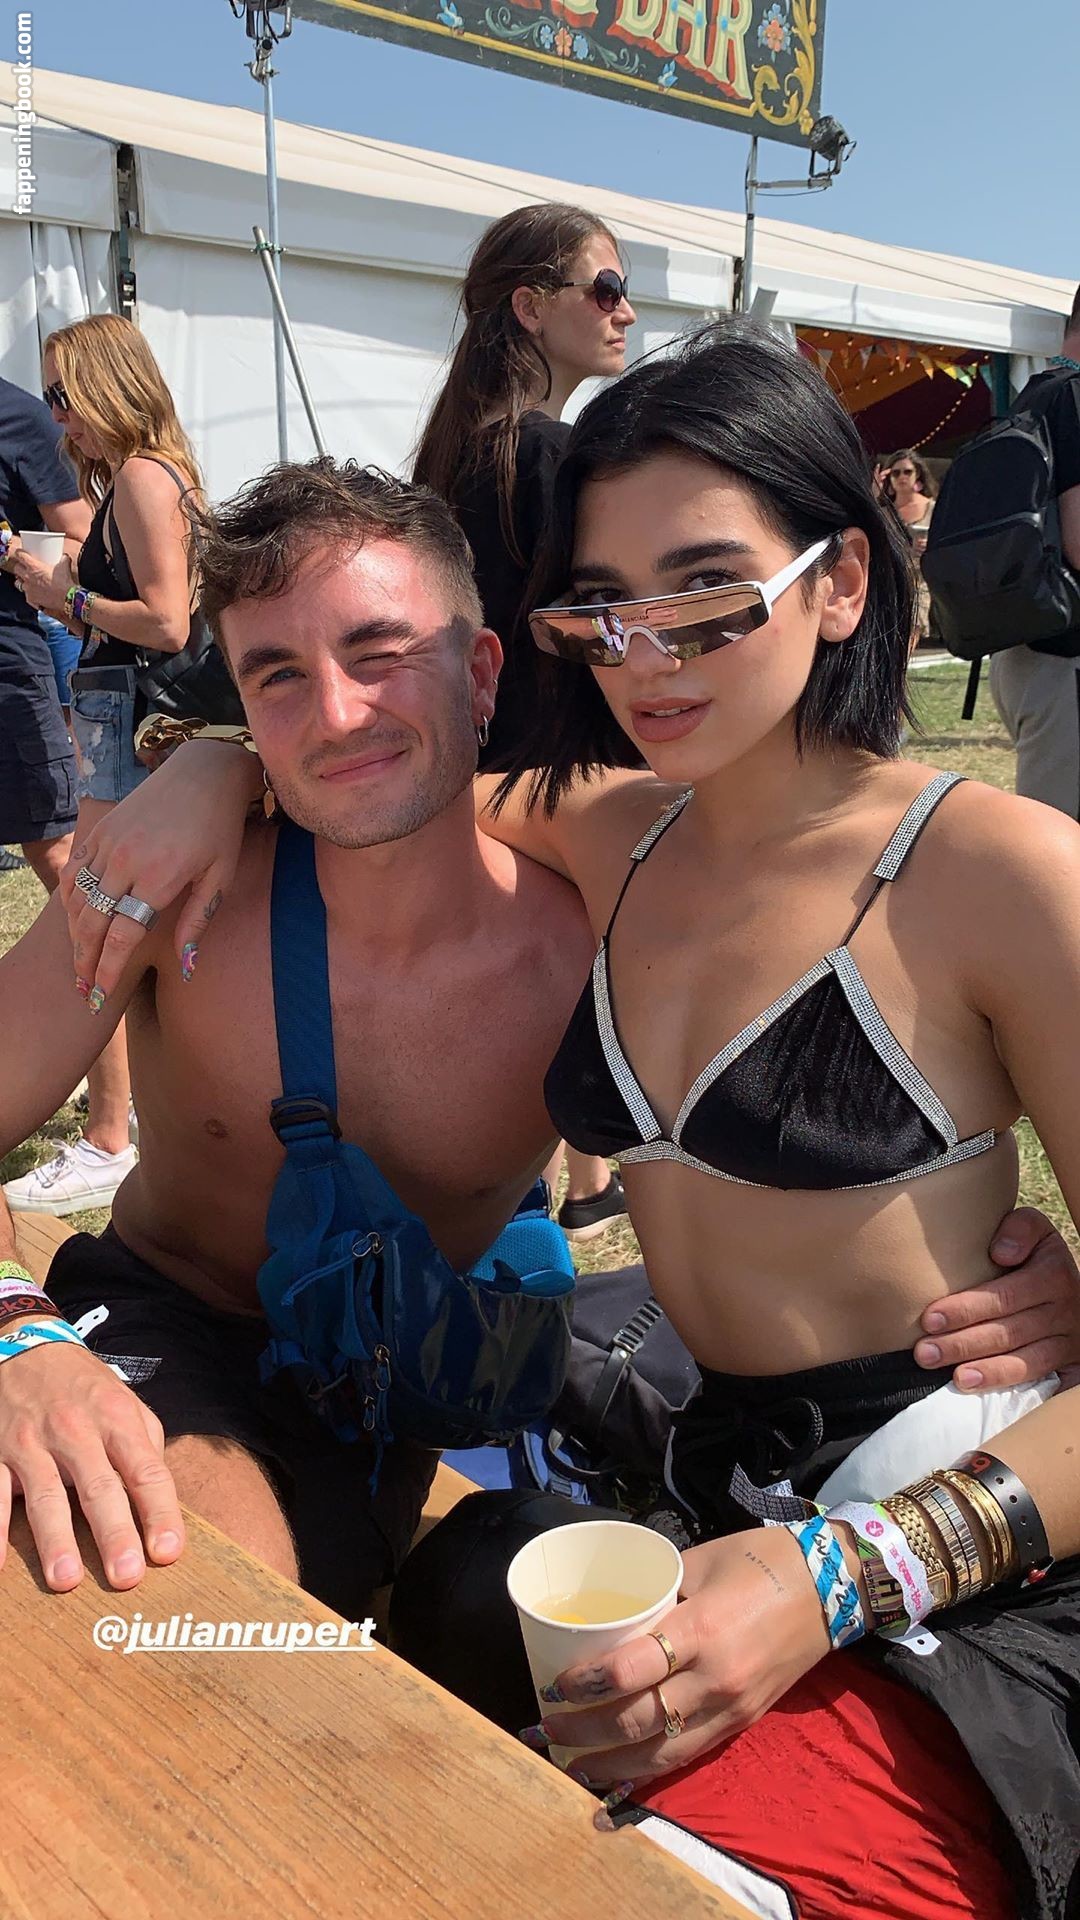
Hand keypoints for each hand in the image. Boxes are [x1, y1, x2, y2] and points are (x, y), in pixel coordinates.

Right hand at [0, 1336, 183, 1589]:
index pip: (146, 1471)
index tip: (168, 1551)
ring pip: (45, 1494)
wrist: (23, 1346)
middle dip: (114, 1533)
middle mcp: (76, 1430)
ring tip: (66, 1579)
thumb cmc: (83, 1386)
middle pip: (99, 1487)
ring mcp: (31, 1442)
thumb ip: (145, 1448)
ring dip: (55, 1539)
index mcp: (116, 1419)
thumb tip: (160, 1501)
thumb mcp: (125, 1402)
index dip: (159, 1512)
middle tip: (126, 1577)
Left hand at [11, 548, 73, 614]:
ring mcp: (28, 589)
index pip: (20, 556)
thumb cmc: (65, 582)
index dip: (19, 553)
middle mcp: (27, 577)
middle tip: (26, 567)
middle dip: (20, 567)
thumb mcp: (65, 566)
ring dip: (24, 581)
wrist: (68, 598)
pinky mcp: (31, 599)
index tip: (21, 553)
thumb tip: (64, 557)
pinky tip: (36, 593)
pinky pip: (27, 595)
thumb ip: (63, 559)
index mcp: (33, 566)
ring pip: (19, 583)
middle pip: (16, 569)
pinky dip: (30, 594)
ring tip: (30, 581)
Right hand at [59, 738, 258, 997]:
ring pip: (79, 900)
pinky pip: (77, 872)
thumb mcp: (220, 877)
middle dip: (85, 961)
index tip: (101, 994)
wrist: (203, 772)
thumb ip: (198, 923)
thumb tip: (186, 967)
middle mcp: (126, 860)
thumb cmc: (220, 828)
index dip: (109, 969)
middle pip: (92, 923)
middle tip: (84, 990)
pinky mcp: (100, 830)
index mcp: (159, 876)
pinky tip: (77, 922)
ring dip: (75, 936)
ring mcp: (108, 843)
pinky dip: (72, 901)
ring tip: (80, 963)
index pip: (122, 936)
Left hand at [533, 1527, 830, 1798]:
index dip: (584, 1685)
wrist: (831, 1588)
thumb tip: (612, 1617)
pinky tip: (622, 1776)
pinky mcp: (743, 1722)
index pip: (629, 1671)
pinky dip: (650, 1772)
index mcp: (699, 1629)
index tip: (554, 1687)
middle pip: (637, 1721)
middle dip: (584, 1733)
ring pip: (661, 1753)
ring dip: (611, 1765)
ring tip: (572, 1766)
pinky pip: (689, 1756)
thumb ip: (656, 1594)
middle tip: (546, 1730)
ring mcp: (730, 1707)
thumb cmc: (759, 1561)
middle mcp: (713, 1678)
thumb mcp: (698, 1563)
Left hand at [915, 1206, 1079, 1389]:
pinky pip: (1040, 1380)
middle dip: (963, 1344)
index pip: (1004, 1296)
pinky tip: (981, 1388)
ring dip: (986, 1371)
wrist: (1070, 1285)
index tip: (930, 1318)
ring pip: (1025, 1361)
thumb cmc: (1035, 1255)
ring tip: (953, 1378)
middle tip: (925, 1353)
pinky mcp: (1068, 1364)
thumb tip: (1001, 1252)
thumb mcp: (1035, 1231)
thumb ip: (1020, 1230)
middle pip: (1009, 1332)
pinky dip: (1009, 1385)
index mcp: (1052, 1273)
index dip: (966, 1309)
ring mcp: (1068, 1341)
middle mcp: (1063, 1310)